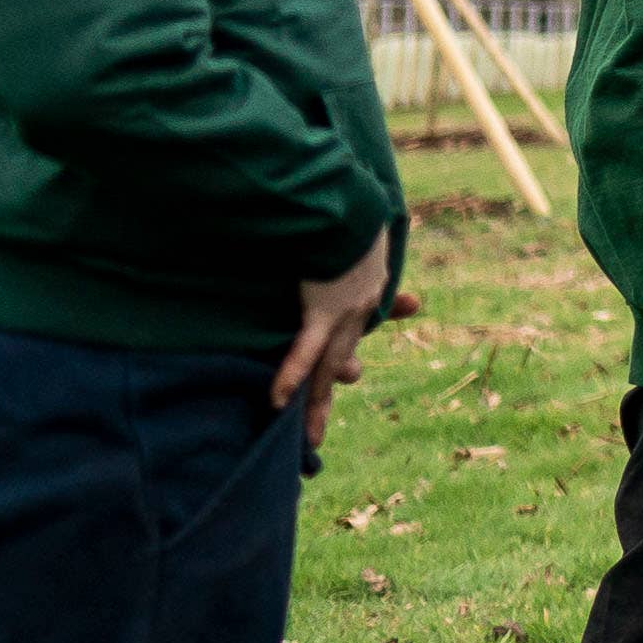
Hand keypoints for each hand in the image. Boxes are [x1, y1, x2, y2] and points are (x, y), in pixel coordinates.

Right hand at [274, 228, 396, 447]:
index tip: (348, 372)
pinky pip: (308, 352)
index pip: (357, 331)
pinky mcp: (326, 311)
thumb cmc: (344, 209)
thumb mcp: (354, 232)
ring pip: (329, 369)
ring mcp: (346, 314)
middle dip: (326, 397)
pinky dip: (292, 375)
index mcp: (366, 289)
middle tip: (316, 434)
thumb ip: (346, 240)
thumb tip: (366, 256)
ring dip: (315, 405)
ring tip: (309, 440)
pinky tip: (276, 401)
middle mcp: (362, 308)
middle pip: (341, 361)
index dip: (348, 353)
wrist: (350, 203)